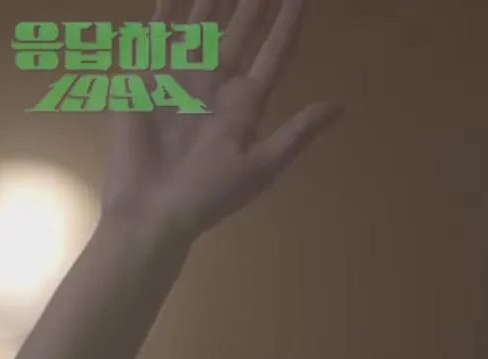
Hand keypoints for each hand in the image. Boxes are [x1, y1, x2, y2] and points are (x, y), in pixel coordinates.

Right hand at [102, 0, 341, 244]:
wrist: (153, 209)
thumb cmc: (210, 194)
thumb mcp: (263, 165)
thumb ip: (297, 132)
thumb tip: (340, 106)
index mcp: (248, 103)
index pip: (275, 52)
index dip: (289, 23)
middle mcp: (218, 84)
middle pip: (241, 31)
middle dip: (253, 3)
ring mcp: (182, 77)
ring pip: (203, 25)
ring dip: (214, 0)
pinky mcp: (147, 77)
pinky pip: (159, 33)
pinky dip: (167, 10)